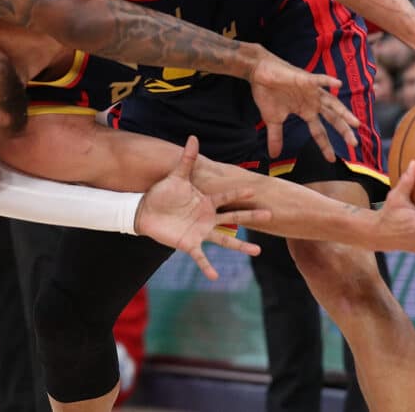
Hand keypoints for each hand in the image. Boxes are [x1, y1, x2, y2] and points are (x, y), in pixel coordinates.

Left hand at [134, 136, 272, 279]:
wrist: (145, 210)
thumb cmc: (162, 193)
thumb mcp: (176, 176)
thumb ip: (187, 159)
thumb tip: (193, 137)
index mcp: (206, 201)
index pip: (226, 196)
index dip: (238, 192)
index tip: (253, 187)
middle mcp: (208, 217)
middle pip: (234, 217)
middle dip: (252, 216)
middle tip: (270, 215)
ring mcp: (200, 232)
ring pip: (225, 239)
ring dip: (241, 246)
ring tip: (258, 251)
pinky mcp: (189, 244)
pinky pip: (201, 257)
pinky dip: (207, 267)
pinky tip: (215, 277)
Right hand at [249, 55, 359, 160]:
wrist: (259, 73)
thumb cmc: (267, 93)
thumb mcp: (272, 120)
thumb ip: (275, 137)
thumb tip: (273, 156)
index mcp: (306, 111)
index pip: (319, 131)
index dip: (325, 145)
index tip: (331, 159)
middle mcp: (312, 102)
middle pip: (332, 118)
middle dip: (343, 130)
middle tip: (354, 144)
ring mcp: (311, 90)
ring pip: (332, 102)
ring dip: (343, 112)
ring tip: (355, 123)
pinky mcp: (304, 79)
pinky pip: (319, 80)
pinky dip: (328, 81)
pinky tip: (338, 84)